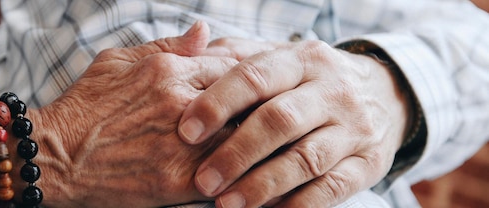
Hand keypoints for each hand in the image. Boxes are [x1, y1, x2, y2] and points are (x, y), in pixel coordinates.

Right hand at [9, 22, 239, 206]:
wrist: (55, 157)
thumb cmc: (84, 107)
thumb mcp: (117, 61)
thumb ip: (166, 45)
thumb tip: (205, 29)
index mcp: (167, 70)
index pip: (230, 65)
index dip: (244, 76)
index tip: (248, 87)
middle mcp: (180, 102)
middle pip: (244, 99)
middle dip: (254, 105)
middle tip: (259, 113)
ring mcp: (181, 142)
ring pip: (242, 135)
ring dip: (249, 138)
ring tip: (253, 142)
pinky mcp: (178, 180)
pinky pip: (227, 172)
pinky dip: (238, 169)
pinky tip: (238, 168)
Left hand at [179, 38, 410, 206]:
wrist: (388, 94)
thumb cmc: (312, 81)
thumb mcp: (282, 58)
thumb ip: (237, 57)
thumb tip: (191, 57)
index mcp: (303, 60)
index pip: (255, 76)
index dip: (218, 104)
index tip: (186, 131)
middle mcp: (332, 90)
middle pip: (280, 120)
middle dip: (236, 152)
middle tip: (204, 180)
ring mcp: (355, 127)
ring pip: (306, 159)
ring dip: (263, 185)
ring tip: (228, 203)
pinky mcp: (370, 162)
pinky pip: (334, 188)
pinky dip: (300, 204)